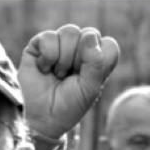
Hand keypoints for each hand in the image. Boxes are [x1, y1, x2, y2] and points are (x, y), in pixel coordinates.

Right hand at [18, 25, 118, 139]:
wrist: (42, 117)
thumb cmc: (69, 105)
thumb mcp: (89, 88)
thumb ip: (96, 63)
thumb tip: (90, 36)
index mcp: (97, 59)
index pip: (109, 45)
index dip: (100, 60)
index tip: (88, 78)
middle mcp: (80, 48)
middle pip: (89, 34)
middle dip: (80, 60)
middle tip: (70, 77)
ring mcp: (60, 44)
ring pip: (70, 31)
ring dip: (63, 59)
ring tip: (58, 74)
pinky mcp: (40, 44)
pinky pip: (49, 37)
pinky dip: (47, 57)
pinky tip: (44, 69)